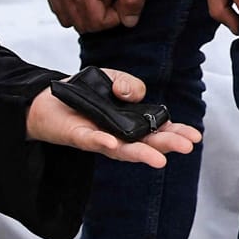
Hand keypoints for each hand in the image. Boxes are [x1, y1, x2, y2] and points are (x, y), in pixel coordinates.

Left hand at [25, 71, 202, 167]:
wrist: (43, 100)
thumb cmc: (82, 94)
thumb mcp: (111, 78)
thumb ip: (128, 82)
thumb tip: (133, 94)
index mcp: (131, 121)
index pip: (158, 129)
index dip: (176, 133)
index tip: (195, 136)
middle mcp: (119, 135)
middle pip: (146, 143)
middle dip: (166, 144)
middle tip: (186, 147)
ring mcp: (99, 139)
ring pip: (122, 149)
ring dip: (141, 154)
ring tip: (159, 160)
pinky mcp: (77, 137)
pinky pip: (90, 141)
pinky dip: (101, 142)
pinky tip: (112, 143)